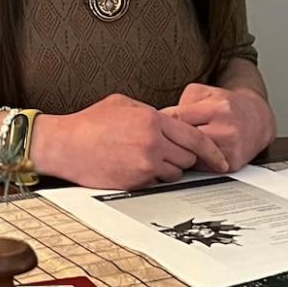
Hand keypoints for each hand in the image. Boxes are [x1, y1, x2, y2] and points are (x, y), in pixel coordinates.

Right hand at [30, 93, 229, 189]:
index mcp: (153, 120)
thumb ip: (150, 112)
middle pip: (188, 157)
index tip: (222, 160)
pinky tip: (131, 165)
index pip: (195, 137)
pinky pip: (155, 183)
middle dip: (182, 156)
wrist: (65, 145)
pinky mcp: (134, 182)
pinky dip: (150, 176)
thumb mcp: (123, 104)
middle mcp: (152, 143)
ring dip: (167, 167)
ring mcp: (144, 165)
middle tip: (165, 150)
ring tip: (144, 156)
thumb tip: (170, 121)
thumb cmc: (90, 123)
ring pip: (174, 173)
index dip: (212, 150)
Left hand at [161, 83, 275, 172]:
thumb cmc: (227, 105)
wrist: (256, 119)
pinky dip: (194, 162)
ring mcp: (229, 149)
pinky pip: (202, 167)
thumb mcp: (204, 92)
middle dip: (169, 139)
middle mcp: (225, 129)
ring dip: (180, 152)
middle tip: (158, 138)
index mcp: (217, 108)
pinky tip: (190, 153)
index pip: (179, 118)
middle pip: (184, 140)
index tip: (151, 125)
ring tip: (174, 146)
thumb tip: (162, 116)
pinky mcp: (232, 164)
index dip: (161, 122)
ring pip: (191, 156)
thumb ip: (183, 101)